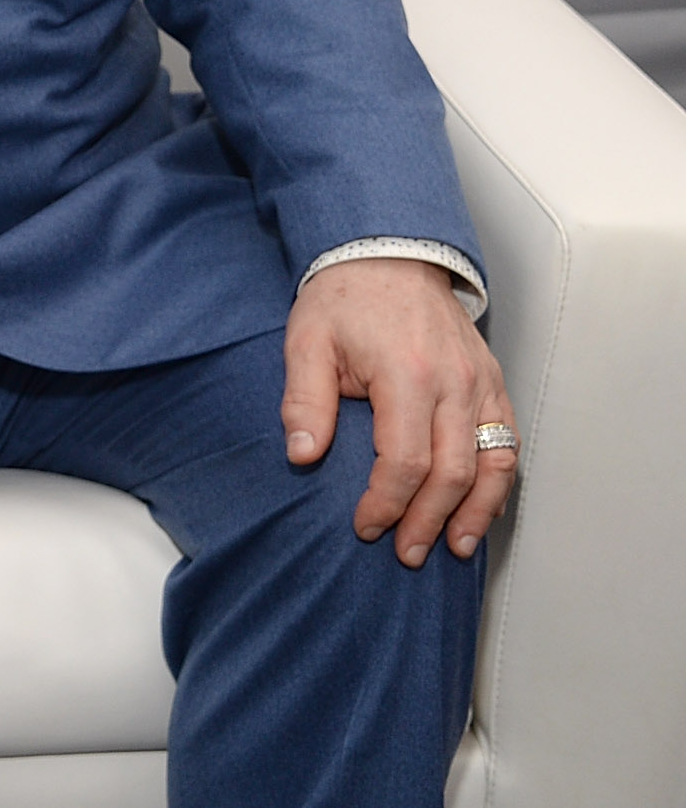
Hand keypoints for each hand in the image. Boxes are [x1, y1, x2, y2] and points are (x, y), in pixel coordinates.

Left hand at [282, 256, 517, 566]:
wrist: (388, 254)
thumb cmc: (344, 299)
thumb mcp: (306, 342)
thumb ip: (304, 402)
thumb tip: (302, 456)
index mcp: (407, 374)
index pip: (406, 461)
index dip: (386, 503)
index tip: (365, 526)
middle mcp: (455, 382)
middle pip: (454, 472)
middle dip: (428, 521)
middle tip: (405, 553)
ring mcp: (481, 383)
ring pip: (493, 463)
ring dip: (476, 512)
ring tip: (454, 548)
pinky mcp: (493, 383)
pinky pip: (506, 441)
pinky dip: (498, 482)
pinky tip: (482, 509)